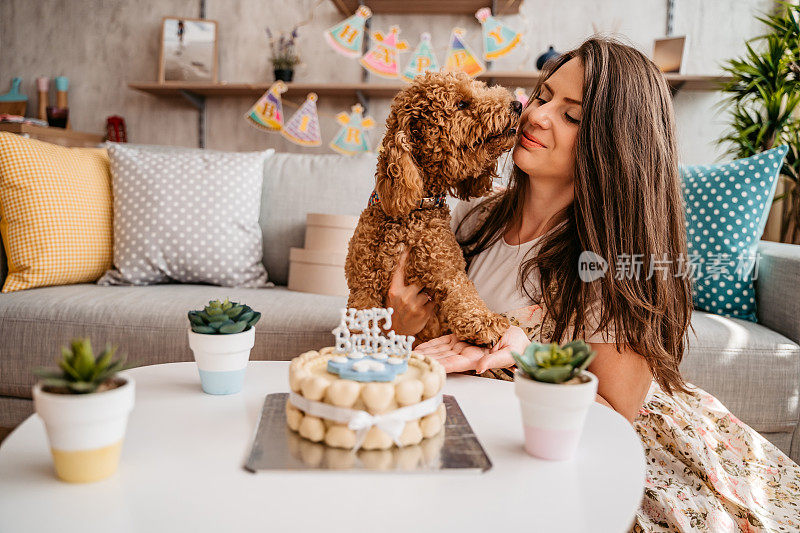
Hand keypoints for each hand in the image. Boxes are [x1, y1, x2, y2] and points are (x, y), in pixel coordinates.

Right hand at [385, 250, 434, 335]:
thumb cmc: (394, 312)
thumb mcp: (392, 297)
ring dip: (429, 292)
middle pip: (420, 279)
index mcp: (394, 290)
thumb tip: (412, 269)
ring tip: (424, 296)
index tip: (409, 246)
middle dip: (424, 278)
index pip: (400, 270)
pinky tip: (428, 304)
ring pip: (428, 290)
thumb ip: (399, 284)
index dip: (404, 257)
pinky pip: (434, 301)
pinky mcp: (424, 313)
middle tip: (427, 274)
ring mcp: (414, 305)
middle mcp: (404, 296)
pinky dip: (433, 301)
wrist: (397, 333)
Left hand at [415, 325, 530, 373]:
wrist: (518, 338)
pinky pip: (444, 342)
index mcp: (477, 359)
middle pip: (444, 358)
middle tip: (413, 362)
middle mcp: (467, 355)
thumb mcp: (510, 353)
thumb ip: (494, 360)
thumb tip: (480, 368)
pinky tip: (421, 347)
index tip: (430, 365)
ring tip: (412, 355)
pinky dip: (432, 344)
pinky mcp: (462, 338)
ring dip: (427, 352)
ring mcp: (463, 347)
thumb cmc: (518, 347)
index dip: (442, 364)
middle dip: (429, 360)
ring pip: (441, 350)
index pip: (456, 364)